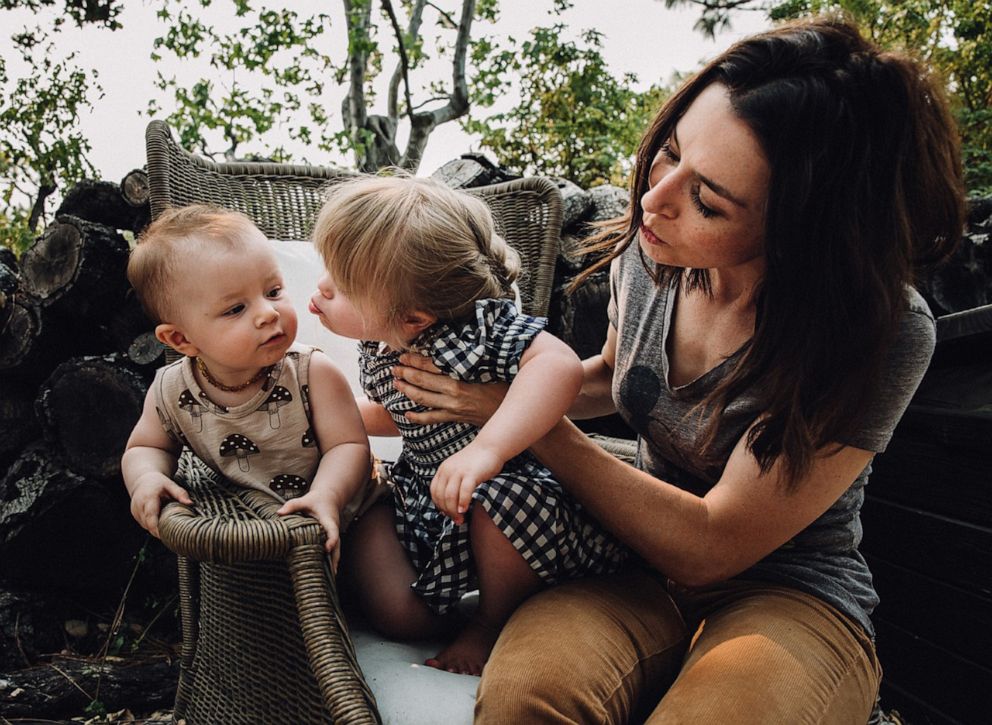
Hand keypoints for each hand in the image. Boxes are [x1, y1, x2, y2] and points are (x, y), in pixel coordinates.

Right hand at [129, 472, 192, 538]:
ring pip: (146, 526)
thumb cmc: (158, 482)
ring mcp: (135, 511)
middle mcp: (139, 505)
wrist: (143, 479)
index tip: (166, 536)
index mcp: (148, 498)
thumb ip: (180, 494)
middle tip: (172, 534)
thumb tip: (190, 503)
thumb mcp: (171, 485)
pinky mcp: (135, 515)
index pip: (151, 517)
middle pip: (148, 524)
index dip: (157, 528)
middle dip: (159, 531)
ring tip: (168, 526)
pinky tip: (160, 522)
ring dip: (156, 528)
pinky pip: (144, 524)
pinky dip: (152, 525)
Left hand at [277, 493, 342, 571]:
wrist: (329, 497)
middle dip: (334, 559)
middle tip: (331, 573)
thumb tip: (278, 513)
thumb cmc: (316, 500)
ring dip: (333, 563)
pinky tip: (327, 573)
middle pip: (337, 546)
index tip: (327, 548)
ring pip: (336, 551)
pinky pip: (333, 551)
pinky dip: (331, 561)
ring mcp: (333, 535)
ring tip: (330, 579)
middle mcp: (334, 529)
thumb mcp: (305, 500)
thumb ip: (292, 505)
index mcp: (329, 520)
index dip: (331, 540)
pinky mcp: (330, 539)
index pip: (332, 531)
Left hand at [393, 352, 507, 426]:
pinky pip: (432, 419)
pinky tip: (407, 413)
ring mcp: (453, 407)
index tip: (404, 355)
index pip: (432, 365)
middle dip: (406, 374)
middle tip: (394, 368)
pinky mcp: (456, 417)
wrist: (513, 412)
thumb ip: (472, 359)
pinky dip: (418, 417)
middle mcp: (454, 392)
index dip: (415, 360)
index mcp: (461, 376)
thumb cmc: (504, 386)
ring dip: (408, 390)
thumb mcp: (489, 367)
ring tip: (396, 384)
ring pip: (424, 399)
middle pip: (423, 381)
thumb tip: (459, 346)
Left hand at [430, 444, 504, 524]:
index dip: (439, 506)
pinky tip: (465, 509)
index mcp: (443, 470)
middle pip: (441, 496)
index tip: (448, 514)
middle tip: (457, 520)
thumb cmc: (477, 462)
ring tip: (461, 519)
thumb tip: (452, 505)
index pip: (434, 492)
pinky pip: (464, 491)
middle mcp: (448, 470)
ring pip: (450, 496)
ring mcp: (459, 471)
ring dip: (454, 511)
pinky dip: (463, 502)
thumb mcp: (459, 470)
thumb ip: (453, 483)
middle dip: (448, 512)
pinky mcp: (471, 474)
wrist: (490, 446)